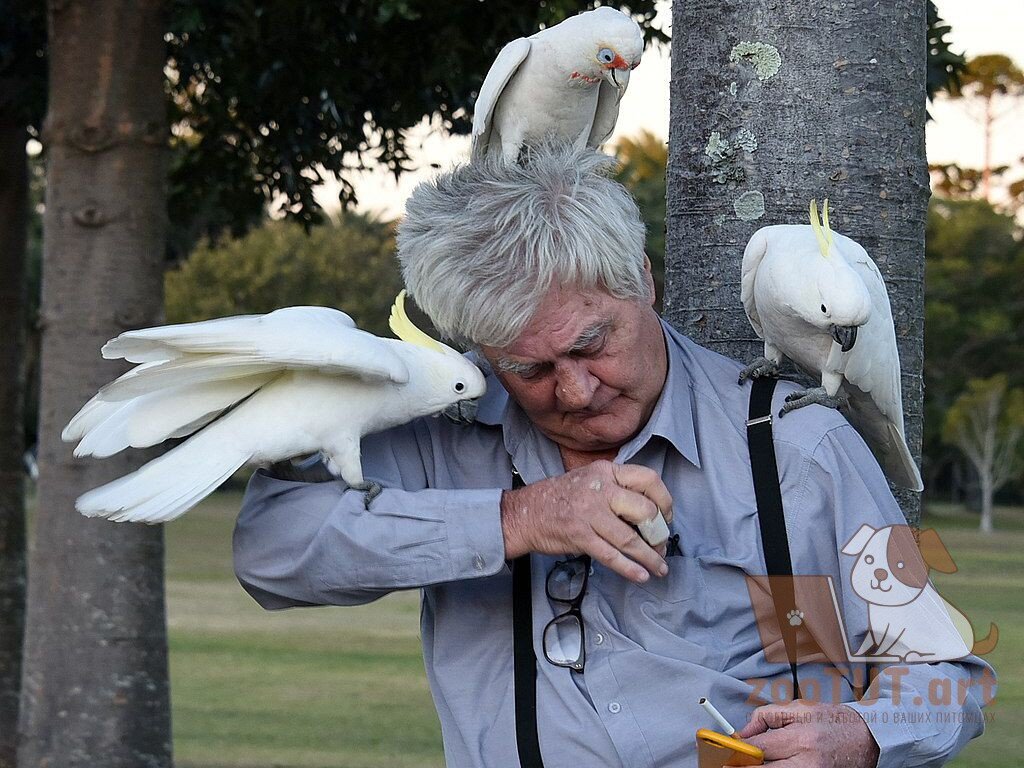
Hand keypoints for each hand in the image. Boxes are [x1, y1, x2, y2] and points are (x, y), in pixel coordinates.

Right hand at [500, 460, 672, 582]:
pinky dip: (629, 568)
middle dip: (659, 533)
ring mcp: (589, 513)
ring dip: (650, 557)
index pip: (648, 479)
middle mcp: (599, 489)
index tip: (666, 516)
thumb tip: (651, 512)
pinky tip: (641, 575)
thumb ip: (617, 487)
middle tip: (661, 544)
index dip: (664, 500)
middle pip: (644, 510)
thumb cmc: (560, 498)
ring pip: (630, 539)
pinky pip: (611, 556)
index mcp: (606, 471)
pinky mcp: (580, 536)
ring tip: (659, 567)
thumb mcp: (590, 479)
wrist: (524, 513)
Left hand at [737, 702, 879, 766]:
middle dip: (744, 767)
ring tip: (748, 764)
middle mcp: (807, 762)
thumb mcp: (799, 708)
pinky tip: (768, 765)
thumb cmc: (833, 720)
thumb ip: (767, 716)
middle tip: (729, 763)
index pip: (759, 749)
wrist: (868, 738)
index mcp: (802, 739)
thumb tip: (743, 733)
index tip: (725, 751)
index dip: (739, 751)